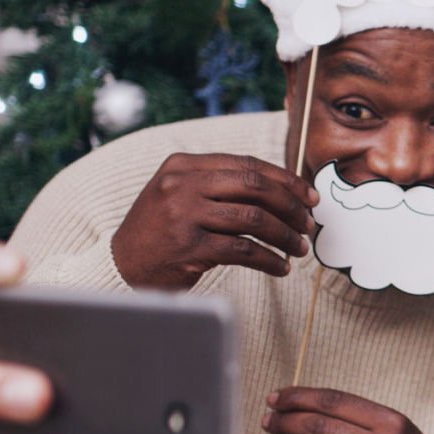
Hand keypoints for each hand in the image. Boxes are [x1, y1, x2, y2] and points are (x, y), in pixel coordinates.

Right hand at [112, 153, 318, 289]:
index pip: (247, 165)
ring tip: (298, 249)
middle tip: (308, 225)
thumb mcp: (183, 195)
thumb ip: (222, 186)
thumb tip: (283, 191)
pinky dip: (269, 261)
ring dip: (285, 236)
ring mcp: (184, 215)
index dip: (286, 180)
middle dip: (291, 207)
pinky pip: (244, 251)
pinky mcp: (189, 248)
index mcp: (183, 165)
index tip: (310, 197)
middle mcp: (181, 184)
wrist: (123, 265)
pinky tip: (280, 268)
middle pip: (255, 188)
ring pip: (254, 219)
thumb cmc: (163, 231)